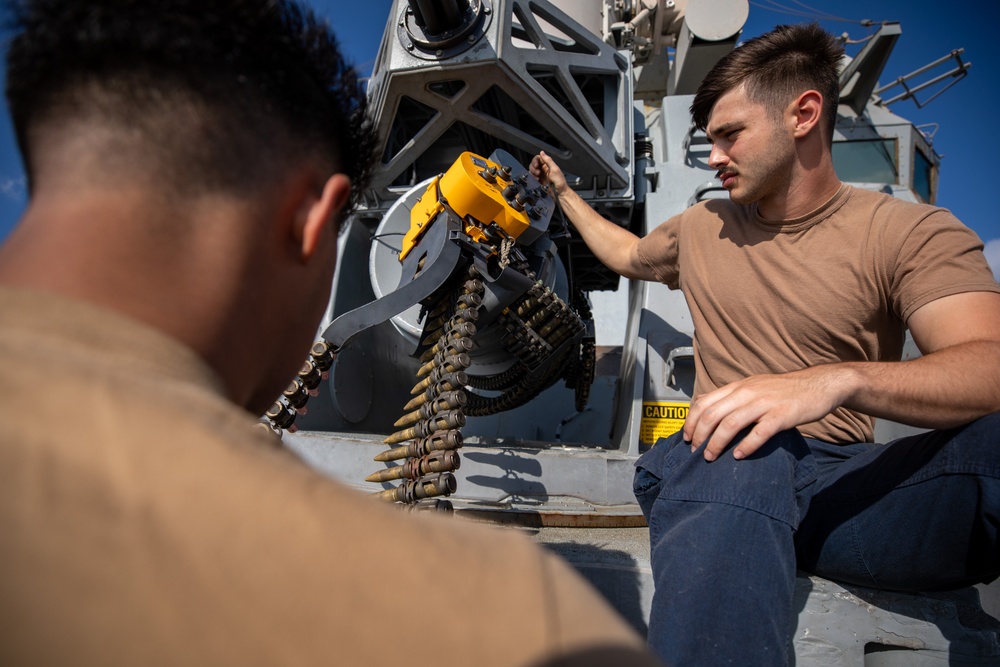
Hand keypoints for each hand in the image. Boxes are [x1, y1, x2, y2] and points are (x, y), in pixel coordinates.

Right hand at [529, 151, 566, 196]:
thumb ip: (548, 160)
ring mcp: (540, 176)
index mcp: (548, 165)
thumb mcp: (555, 169)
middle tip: (538, 172)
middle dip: (533, 167)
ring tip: (538, 177)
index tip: (536, 165)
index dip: (535, 161)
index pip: (538, 158)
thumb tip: (542, 152)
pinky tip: (537, 180)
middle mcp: (543, 169)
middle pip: (533, 164)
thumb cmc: (559, 182)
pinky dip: (532, 178)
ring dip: (533, 173)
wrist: (559, 194)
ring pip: (531, 170)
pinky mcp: (538, 182)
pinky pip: (531, 177)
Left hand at [683, 366, 851, 460]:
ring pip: (731, 424)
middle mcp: (747, 392)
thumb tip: (705, 407)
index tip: (687, 438)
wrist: (818, 384)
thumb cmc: (784, 390)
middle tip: (696, 452)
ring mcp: (764, 403)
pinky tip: (739, 456)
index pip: (704, 402)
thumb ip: (732, 396)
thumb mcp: (753, 386)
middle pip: (713, 414)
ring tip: (710, 457)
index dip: (691, 422)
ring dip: (717, 443)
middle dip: (700, 435)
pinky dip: (746, 446)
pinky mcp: (782, 415)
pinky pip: (759, 432)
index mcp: (738, 386)